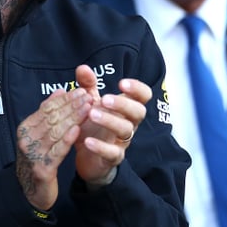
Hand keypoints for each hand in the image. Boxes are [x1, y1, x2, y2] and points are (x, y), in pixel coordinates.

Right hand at [16, 85, 92, 209]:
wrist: (32, 190)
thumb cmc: (39, 159)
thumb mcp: (40, 134)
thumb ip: (49, 113)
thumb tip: (60, 91)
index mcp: (26, 128)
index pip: (47, 109)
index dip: (65, 99)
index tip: (81, 91)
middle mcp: (27, 139)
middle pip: (52, 118)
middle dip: (71, 106)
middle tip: (88, 97)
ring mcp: (33, 154)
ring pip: (56, 132)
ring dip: (73, 119)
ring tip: (88, 109)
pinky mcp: (42, 168)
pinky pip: (57, 151)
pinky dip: (67, 139)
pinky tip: (78, 129)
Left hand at [73, 65, 149, 186]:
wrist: (87, 157)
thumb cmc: (93, 126)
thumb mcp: (90, 103)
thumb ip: (87, 85)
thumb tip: (82, 68)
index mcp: (126, 108)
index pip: (143, 96)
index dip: (137, 89)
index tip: (122, 83)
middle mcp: (128, 123)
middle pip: (139, 112)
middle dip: (123, 104)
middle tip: (104, 98)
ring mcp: (122, 141)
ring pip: (126, 131)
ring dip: (110, 121)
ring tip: (91, 114)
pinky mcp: (112, 158)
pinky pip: (113, 153)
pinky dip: (101, 147)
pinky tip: (87, 141)